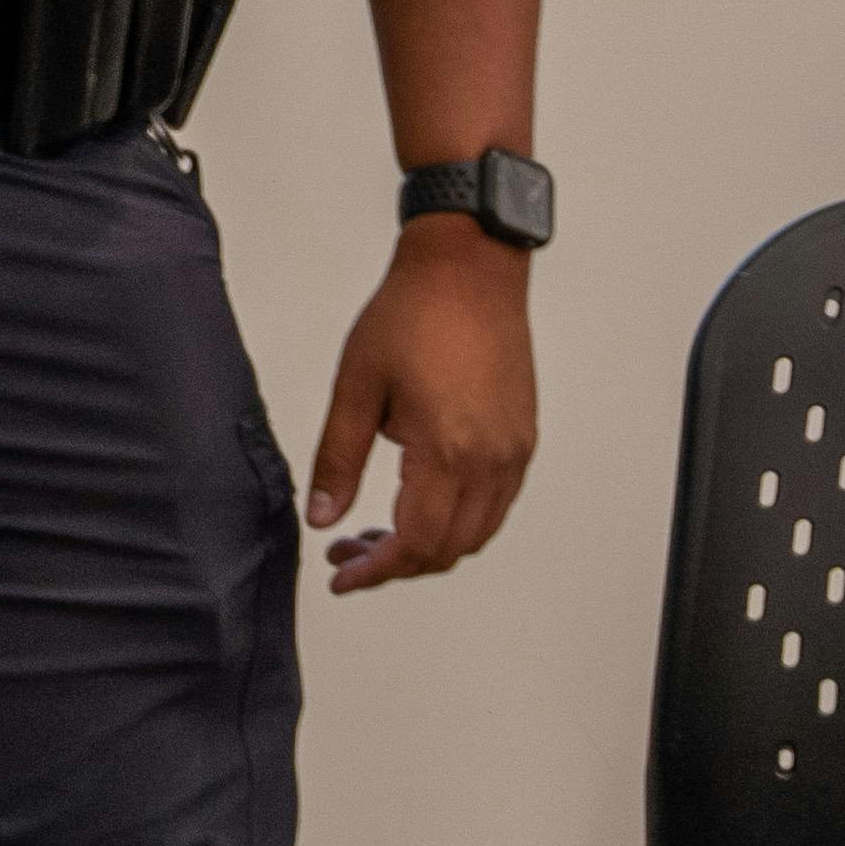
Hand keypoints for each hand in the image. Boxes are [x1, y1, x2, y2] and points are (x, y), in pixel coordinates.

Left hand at [307, 219, 536, 590]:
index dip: (376, 570)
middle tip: (348, 553)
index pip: (416, 543)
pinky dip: (458, 521)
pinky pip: (495, 504)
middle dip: (397, 564)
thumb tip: (322, 517)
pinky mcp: (522, 439)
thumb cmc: (412, 314)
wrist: (467, 269)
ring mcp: (514, 452)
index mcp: (447, 450)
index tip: (343, 576)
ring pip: (477, 533)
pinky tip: (418, 503)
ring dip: (429, 545)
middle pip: (449, 549)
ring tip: (376, 532)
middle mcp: (491, 460)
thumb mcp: (356, 387)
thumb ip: (337, 459)